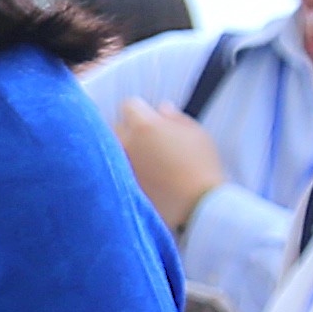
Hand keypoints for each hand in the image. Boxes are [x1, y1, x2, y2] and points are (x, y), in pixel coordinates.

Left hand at [114, 99, 226, 228]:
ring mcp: (119, 167)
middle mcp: (125, 144)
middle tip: (147, 140)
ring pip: (110, 151)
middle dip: (128, 130)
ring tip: (143, 161)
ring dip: (122, 151)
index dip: (141, 110)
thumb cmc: (202, 167)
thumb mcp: (196, 134)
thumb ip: (174, 117)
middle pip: (115, 127)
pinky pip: (113, 173)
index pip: (129, 105)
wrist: (198, 206)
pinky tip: (141, 178)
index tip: (150, 118)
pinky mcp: (118, 187)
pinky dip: (122, 172)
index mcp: (143, 126)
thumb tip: (161, 109)